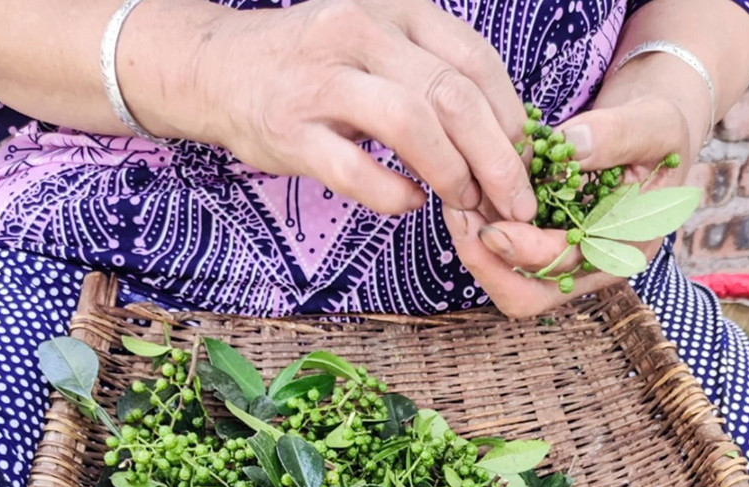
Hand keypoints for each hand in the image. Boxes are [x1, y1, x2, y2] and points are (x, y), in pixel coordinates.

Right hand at [177, 0, 534, 218]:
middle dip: (497, 159)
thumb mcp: (381, 45)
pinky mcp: (291, 131)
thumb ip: (435, 76)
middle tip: (515, 204)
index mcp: (396, 9)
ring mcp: (322, 82)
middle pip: (452, 94)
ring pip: (410, 124)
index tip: (526, 165)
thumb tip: (505, 138)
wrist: (221, 69)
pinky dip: (393, 195)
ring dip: (452, 174)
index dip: (512, 120)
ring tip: (465, 204)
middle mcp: (361, 33)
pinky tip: (409, 203)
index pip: (475, 60)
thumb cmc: (318, 67)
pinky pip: (355, 170)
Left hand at [444, 95, 695, 317]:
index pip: (566, 268)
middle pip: (528, 294)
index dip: (526, 251)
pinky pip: (502, 257)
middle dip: (489, 263)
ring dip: (477, 251)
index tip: (492, 225)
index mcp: (625, 250)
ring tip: (454, 206)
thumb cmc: (660, 129)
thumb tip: (570, 147)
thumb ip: (617, 134)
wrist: (649, 131)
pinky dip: (479, 232)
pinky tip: (463, 199)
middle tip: (460, 219)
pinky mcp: (540, 245)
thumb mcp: (655, 122)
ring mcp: (562, 261)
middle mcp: (590, 267)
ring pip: (508, 283)